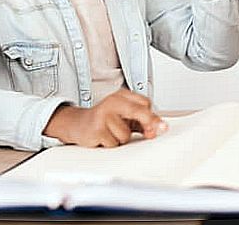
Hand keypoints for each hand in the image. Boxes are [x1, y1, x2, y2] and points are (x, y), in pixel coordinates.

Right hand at [43, 89, 167, 147]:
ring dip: (122, 139)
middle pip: (138, 111)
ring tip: (113, 133)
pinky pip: (114, 143)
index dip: (152, 117)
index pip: (145, 103)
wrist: (78, 124)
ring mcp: (103, 115)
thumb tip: (158, 129)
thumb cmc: (105, 120)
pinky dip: (112, 144)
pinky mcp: (96, 129)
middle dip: (149, 123)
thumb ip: (142, 122)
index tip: (160, 126)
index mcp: (122, 95)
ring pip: (126, 134)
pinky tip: (104, 138)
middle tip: (155, 131)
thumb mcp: (125, 117)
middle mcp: (112, 102)